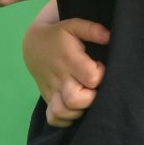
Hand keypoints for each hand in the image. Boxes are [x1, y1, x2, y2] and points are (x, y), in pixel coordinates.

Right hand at [23, 6, 109, 128]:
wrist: (34, 45)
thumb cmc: (59, 36)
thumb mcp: (74, 25)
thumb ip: (92, 29)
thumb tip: (109, 37)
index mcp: (69, 60)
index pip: (91, 78)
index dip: (100, 75)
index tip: (100, 67)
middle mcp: (60, 79)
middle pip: (76, 100)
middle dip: (91, 97)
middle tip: (94, 87)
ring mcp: (52, 91)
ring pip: (63, 112)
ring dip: (78, 110)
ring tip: (86, 98)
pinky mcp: (48, 99)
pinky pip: (53, 119)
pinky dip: (65, 119)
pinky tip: (75, 109)